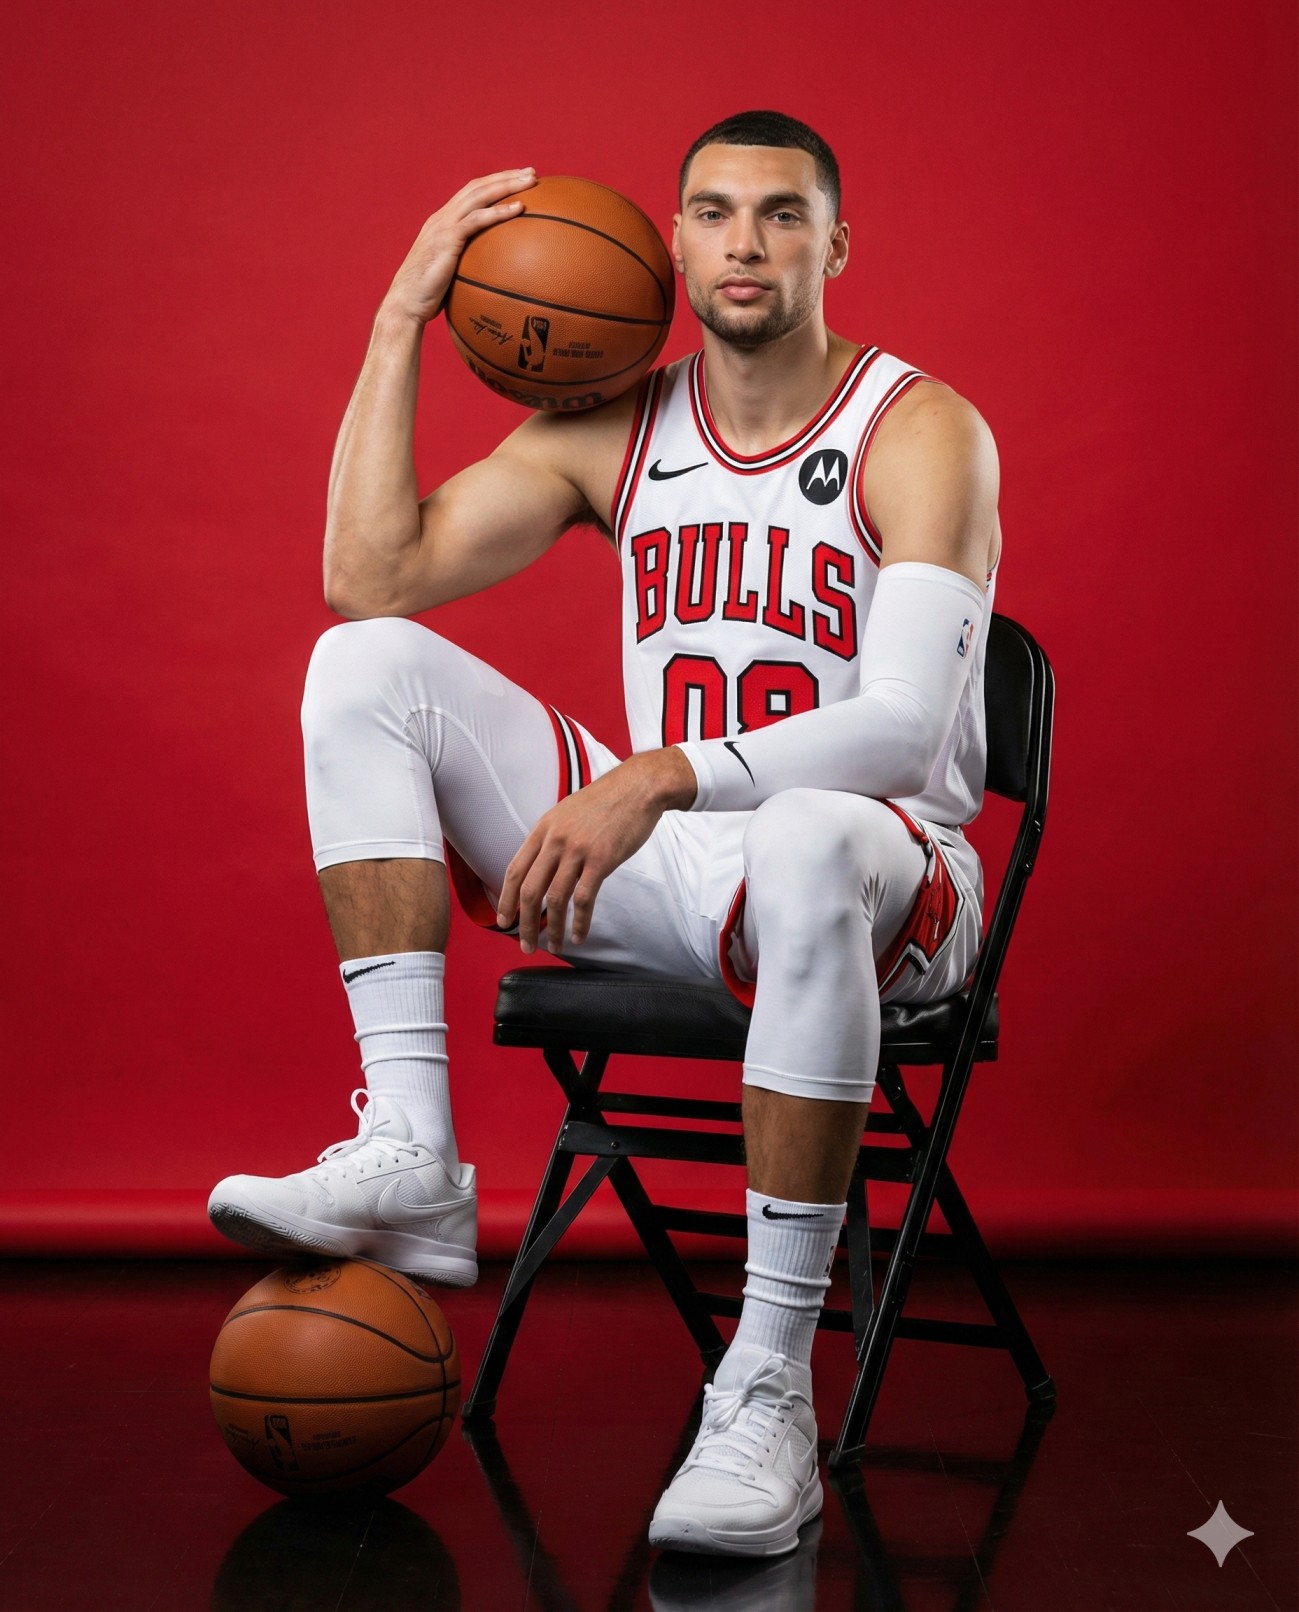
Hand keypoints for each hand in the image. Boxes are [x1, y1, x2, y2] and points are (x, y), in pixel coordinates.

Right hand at [381, 168, 536, 326]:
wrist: (405, 304)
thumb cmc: (428, 297)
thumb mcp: (450, 274)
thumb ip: (466, 265)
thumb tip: (490, 277)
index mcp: (443, 222)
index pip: (471, 193)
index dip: (495, 182)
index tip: (519, 179)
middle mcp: (442, 217)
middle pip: (477, 187)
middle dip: (506, 176)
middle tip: (532, 172)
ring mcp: (443, 226)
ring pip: (478, 196)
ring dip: (506, 185)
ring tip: (531, 182)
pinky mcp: (446, 240)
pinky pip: (475, 220)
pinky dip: (497, 212)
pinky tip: (518, 209)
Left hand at [497, 749, 696, 953]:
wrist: (638, 787)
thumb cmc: (606, 801)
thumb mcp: (567, 812)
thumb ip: (552, 838)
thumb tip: (541, 864)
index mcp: (543, 829)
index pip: (515, 870)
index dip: (506, 900)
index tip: (504, 921)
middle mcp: (555, 840)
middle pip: (530, 890)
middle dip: (525, 923)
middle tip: (525, 945)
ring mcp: (578, 850)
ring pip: (555, 899)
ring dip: (552, 929)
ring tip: (554, 947)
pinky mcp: (601, 860)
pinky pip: (584, 899)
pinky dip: (579, 922)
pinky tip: (579, 936)